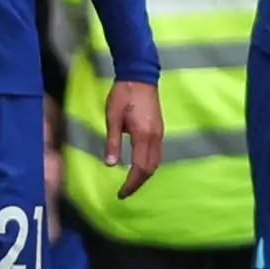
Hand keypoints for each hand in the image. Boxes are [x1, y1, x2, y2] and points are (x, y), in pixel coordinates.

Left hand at [102, 80, 162, 198]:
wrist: (140, 74)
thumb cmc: (124, 94)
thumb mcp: (113, 117)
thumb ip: (112, 141)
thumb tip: (110, 164)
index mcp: (143, 135)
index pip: (140, 168)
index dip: (131, 184)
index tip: (121, 194)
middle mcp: (155, 136)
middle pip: (151, 168)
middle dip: (138, 183)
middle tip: (125, 192)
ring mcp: (160, 132)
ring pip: (156, 161)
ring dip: (145, 175)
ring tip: (131, 182)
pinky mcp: (159, 128)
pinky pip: (157, 153)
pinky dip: (149, 165)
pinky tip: (139, 165)